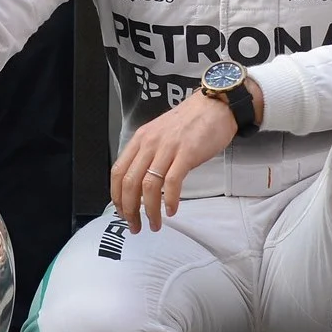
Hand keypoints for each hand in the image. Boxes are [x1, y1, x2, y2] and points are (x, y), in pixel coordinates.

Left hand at [110, 90, 241, 231]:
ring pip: (149, 186)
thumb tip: (140, 183)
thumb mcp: (160, 135)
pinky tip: (171, 210)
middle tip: (135, 226)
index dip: (116, 196)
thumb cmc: (190, 122)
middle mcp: (149, 143)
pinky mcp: (187, 153)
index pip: (117, 172)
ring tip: (155, 224)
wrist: (215, 105)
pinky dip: (170, 200)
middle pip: (129, 182)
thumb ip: (149, 155)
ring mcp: (168, 148)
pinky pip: (172, 181)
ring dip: (149, 210)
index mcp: (140, 139)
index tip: (121, 212)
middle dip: (129, 210)